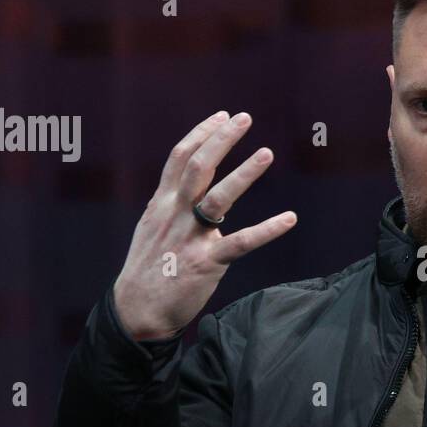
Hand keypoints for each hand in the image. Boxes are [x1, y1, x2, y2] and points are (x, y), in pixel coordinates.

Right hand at [112, 111, 296, 339]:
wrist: (136, 310)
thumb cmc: (148, 268)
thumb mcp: (153, 228)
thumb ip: (172, 205)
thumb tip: (189, 185)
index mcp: (161, 204)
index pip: (179, 159)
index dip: (201, 134)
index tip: (222, 116)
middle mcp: (174, 214)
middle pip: (197, 167)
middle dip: (221, 140)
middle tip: (244, 118)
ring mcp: (190, 238)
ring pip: (218, 198)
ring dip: (244, 174)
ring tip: (266, 153)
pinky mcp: (206, 263)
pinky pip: (241, 243)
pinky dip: (267, 230)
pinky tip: (289, 219)